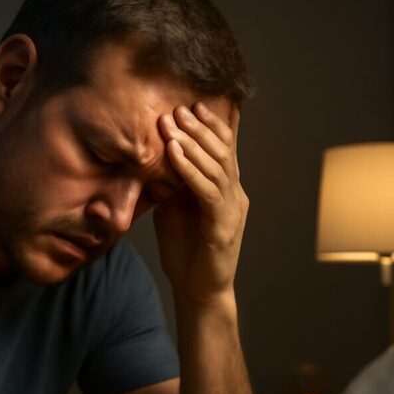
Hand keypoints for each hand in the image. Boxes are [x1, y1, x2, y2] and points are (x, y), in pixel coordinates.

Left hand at [155, 102, 247, 303]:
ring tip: (174, 123)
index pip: (225, 149)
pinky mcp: (223, 227)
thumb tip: (157, 154)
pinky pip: (208, 192)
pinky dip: (191, 170)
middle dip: (201, 127)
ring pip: (218, 167)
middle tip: (181, 106)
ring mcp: (232, 210)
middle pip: (223, 152)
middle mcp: (235, 195)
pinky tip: (175, 154)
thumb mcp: (176, 207)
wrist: (198, 291)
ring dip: (194, 142)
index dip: (213, 124)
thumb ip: (174, 182)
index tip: (195, 102)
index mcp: (226, 189)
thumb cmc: (186, 251)